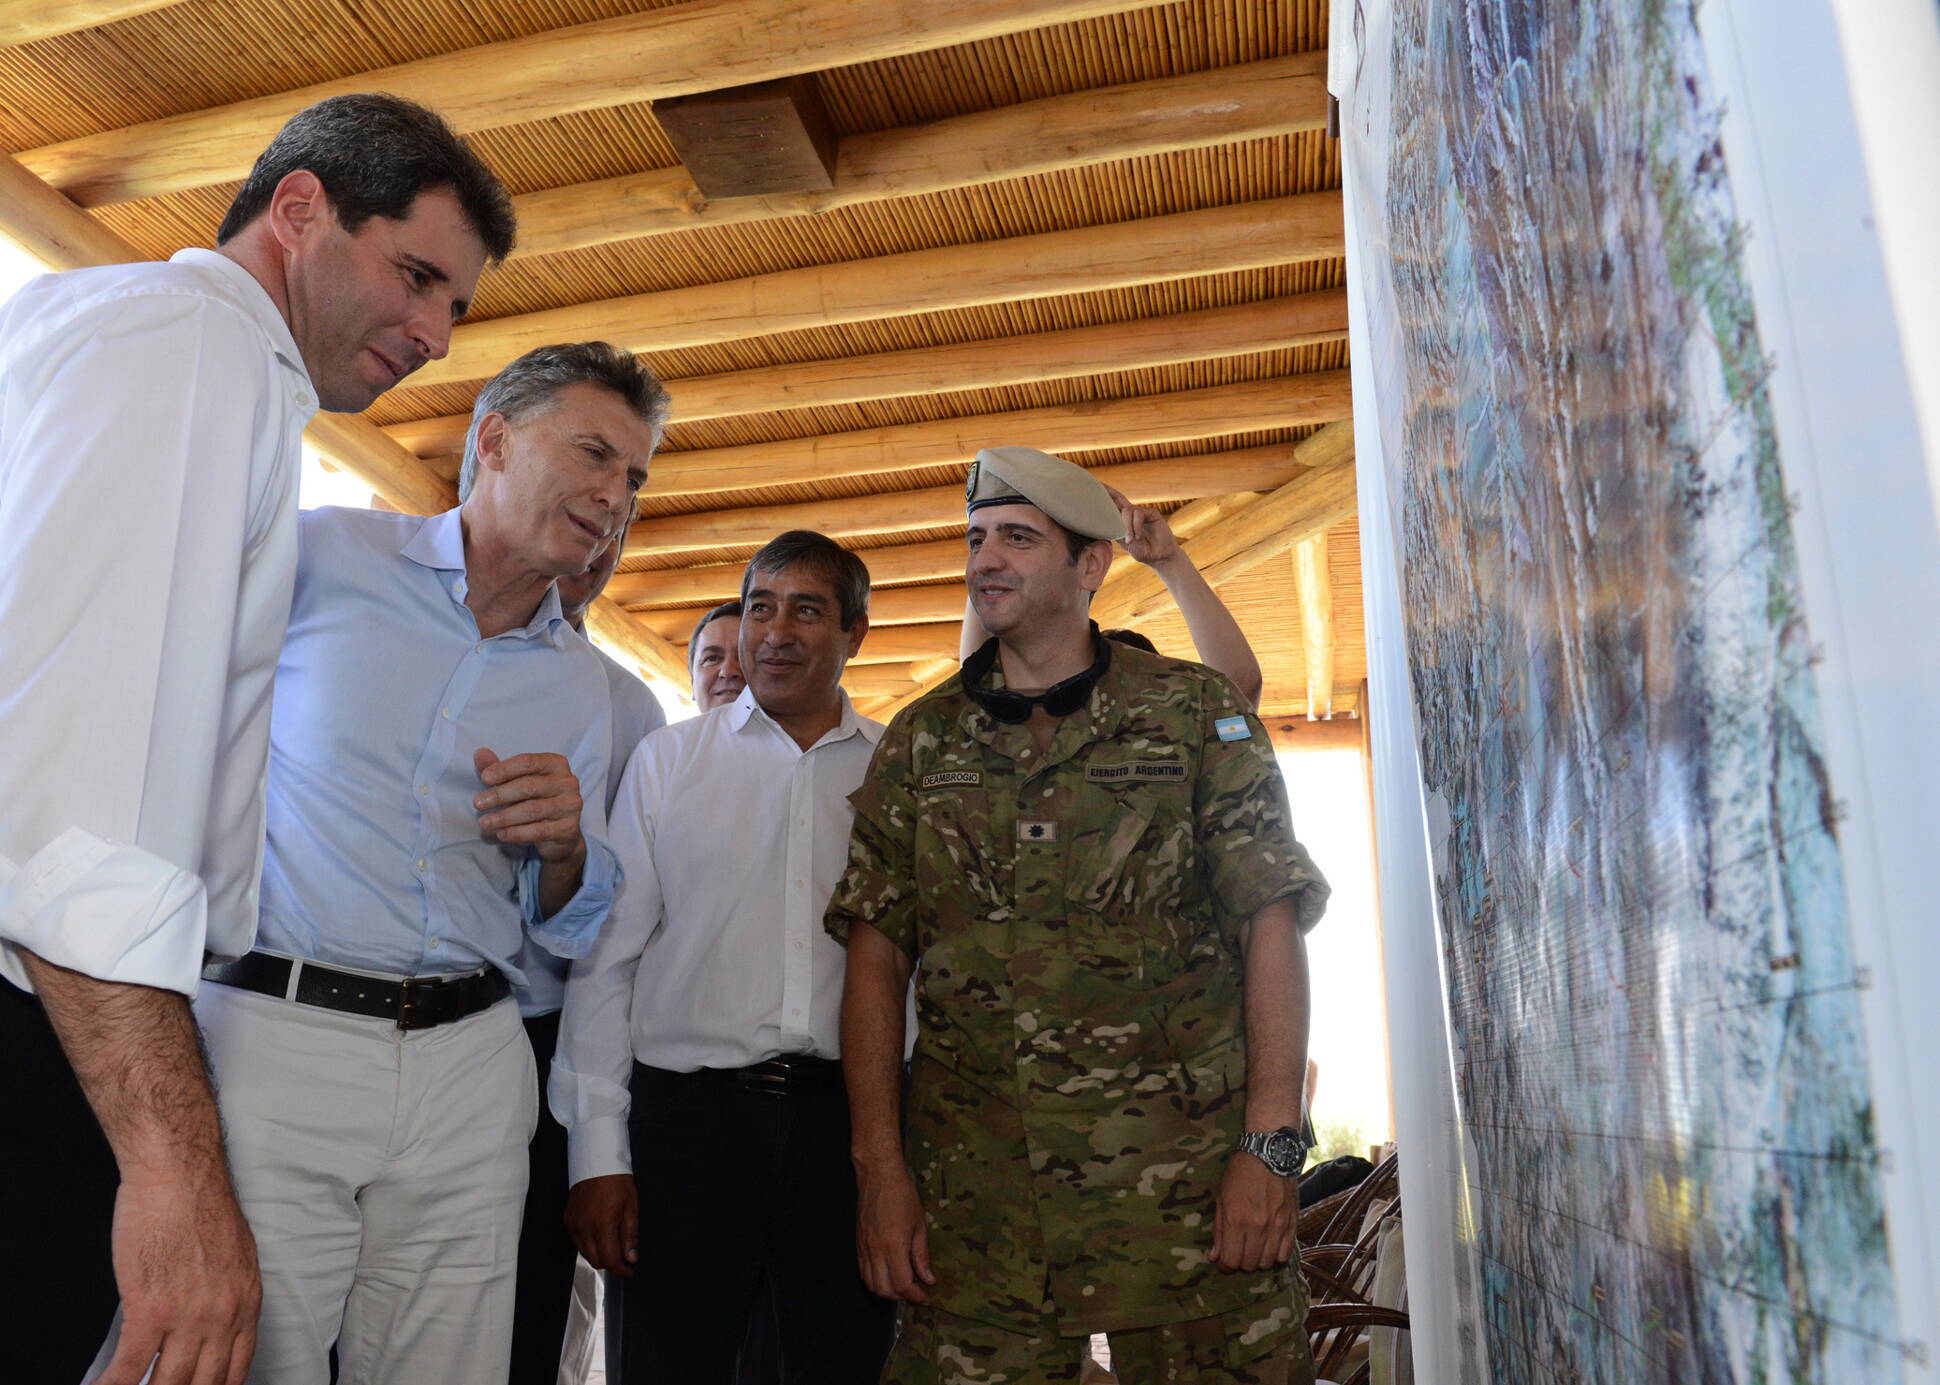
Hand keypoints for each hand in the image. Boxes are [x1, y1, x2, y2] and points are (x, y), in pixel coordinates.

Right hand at [100, 1172, 260, 1384]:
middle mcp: (224, 1317)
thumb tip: (215, 1320)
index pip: (237, 1368)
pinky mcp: (150, 1311)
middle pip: (206, 1383)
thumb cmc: (203, 1206)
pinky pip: (132, 1367)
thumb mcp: (237, 1257)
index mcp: (247, 1303)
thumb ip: (229, 1295)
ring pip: (170, 1383)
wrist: (179, 1178)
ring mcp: (188, 1317)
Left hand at [474, 748, 585, 863]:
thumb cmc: (536, 799)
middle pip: (529, 786)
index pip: (527, 762)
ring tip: (484, 823)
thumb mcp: (518, 782)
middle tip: (478, 803)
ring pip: (532, 810)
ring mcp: (570, 806)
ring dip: (504, 817)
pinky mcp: (568, 828)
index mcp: (555, 764)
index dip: (504, 769)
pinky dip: (517, 833)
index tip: (484, 778)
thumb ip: (500, 769)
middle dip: (499, 795)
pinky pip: (539, 831)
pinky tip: (501, 834)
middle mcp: (567, 782)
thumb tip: (479, 753)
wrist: (560, 830)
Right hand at [565, 1174, 638, 1277]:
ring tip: (613, 1243)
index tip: (629, 1270)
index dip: (620, 1269)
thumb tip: (631, 1258)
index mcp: (602, 1224)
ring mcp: (573, 1224)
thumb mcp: (631, 1207)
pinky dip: (588, 1244)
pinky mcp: (567, 1220)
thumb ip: (630, 1236)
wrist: (596, 1162)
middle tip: (623, 1258)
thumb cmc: (617, 1182)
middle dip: (610, 1263)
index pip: (609, 1259)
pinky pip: (577, 1241)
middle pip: (595, 1260)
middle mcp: (584, 1227)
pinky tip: (599, 1235)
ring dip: (599, 1254)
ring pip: (585, 1253)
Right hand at [854, 1161, 934, 1303]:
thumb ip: (921, 1256)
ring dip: (887, 1291)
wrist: (879, 1176)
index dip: (915, 1296)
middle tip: (916, 1292)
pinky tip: (888, 1274)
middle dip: (901, 1297)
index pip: (902, 1284)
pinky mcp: (858, 1244)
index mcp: (893, 1245)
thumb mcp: (920, 1225)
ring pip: (871, 1284)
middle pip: (884, 1289)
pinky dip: (875, 1280)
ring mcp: (864, 1248)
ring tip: (902, 1285)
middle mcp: (875, 1250)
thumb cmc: (902, 1196)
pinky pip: (863, 1272)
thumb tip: (927, 1279)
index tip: (925, 1297)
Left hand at [1102, 484, 1181, 566]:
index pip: (1111, 507)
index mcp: (1123, 521)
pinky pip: (1138, 514)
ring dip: (1126, 526)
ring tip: (1130, 540)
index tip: (1092, 489)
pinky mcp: (1151, 512)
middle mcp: (1131, 514)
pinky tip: (1138, 536)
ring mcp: (1141, 512)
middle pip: (1118, 498)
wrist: (1159, 556)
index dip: (1103, 499)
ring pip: (1127, 511)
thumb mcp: (1124, 543)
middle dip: (1108, 491)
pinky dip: (1135, 526)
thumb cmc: (1143, 551)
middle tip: (1097, 483)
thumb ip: (1116, 531)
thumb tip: (1104, 523)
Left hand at [1208, 1153, 1297, 1272]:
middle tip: (1238, 1251)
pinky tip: (1269, 1246)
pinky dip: (1276, 1255)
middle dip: (1240, 1262)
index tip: (1224, 1260)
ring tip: (1254, 1248)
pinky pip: (1285, 1254)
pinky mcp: (1291, 1224)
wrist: (1269, 1154)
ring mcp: (1277, 1227)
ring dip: (1258, 1260)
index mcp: (1236, 1220)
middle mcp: (1257, 1227)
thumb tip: (1214, 1256)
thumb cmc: (1240, 1174)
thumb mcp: (1221, 1198)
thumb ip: (1218, 1230)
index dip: (1225, 1265)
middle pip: (1249, 1265)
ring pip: (1267, 1262)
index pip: (1231, 1261)